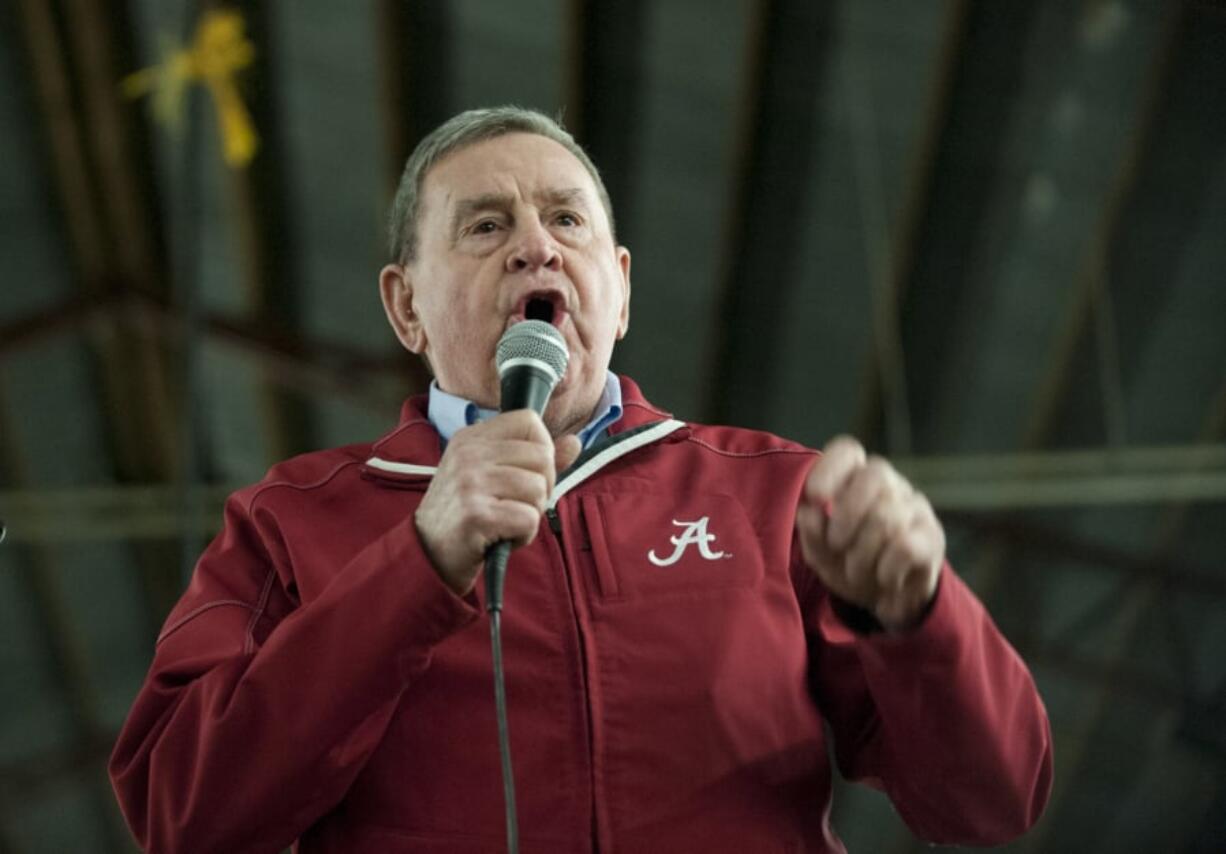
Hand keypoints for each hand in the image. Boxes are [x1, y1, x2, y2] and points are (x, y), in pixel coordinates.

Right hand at [415, 410, 581, 594]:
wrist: (427, 554)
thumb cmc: (465, 513)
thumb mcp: (492, 475)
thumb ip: (534, 458)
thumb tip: (574, 443)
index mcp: (472, 437)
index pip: (529, 420)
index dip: (542, 448)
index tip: (529, 473)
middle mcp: (469, 454)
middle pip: (542, 456)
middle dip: (542, 487)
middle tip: (518, 505)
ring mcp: (471, 482)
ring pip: (538, 489)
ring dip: (531, 513)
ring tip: (507, 521)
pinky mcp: (477, 515)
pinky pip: (529, 518)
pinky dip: (524, 535)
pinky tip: (504, 537)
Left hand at [795, 436, 944, 631]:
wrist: (884, 598)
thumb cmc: (847, 562)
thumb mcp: (821, 552)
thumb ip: (811, 532)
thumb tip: (809, 513)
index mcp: (856, 479)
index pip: (848, 451)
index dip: (829, 469)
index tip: (815, 497)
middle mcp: (890, 485)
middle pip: (875, 475)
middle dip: (848, 513)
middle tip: (835, 544)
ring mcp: (915, 507)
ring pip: (888, 516)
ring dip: (862, 553)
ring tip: (855, 571)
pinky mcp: (932, 536)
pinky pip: (905, 545)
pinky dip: (886, 568)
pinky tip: (884, 578)